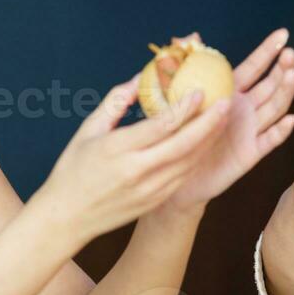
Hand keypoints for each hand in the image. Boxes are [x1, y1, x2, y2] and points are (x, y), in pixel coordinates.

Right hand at [37, 73, 229, 243]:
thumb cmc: (73, 169)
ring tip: (221, 119)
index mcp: (118, 149)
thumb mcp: (88, 130)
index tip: (201, 91)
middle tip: (226, 103)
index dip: (184, 108)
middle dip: (209, 123)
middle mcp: (137, 171)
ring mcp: (149, 189)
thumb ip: (114, 102)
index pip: (161, 126)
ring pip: (189, 162)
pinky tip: (205, 143)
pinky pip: (183, 176)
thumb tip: (139, 77)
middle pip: (184, 144)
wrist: (66, 217)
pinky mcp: (155, 201)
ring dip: (208, 140)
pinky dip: (197, 158)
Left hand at [163, 29, 293, 208]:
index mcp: (229, 91)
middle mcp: (245, 108)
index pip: (254, 66)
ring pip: (274, 107)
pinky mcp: (251, 152)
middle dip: (282, 68)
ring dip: (285, 91)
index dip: (269, 50)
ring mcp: (251, 129)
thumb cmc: (175, 132)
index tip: (283, 34)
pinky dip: (280, 131)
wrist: (173, 171)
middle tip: (289, 54)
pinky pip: (269, 140)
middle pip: (270, 84)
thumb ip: (185, 65)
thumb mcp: (176, 96)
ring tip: (292, 74)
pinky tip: (290, 119)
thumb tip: (191, 35)